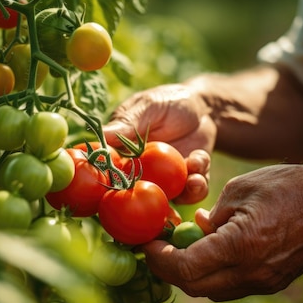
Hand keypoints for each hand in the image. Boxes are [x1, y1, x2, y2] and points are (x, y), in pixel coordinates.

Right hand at [103, 83, 215, 203]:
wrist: (202, 106)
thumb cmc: (168, 101)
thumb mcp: (146, 107)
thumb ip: (127, 124)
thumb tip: (100, 136)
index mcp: (127, 156)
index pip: (113, 175)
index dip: (113, 187)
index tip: (121, 188)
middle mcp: (145, 173)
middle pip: (143, 196)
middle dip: (151, 201)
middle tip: (161, 196)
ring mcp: (169, 179)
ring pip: (172, 198)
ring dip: (185, 193)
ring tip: (194, 181)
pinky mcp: (191, 180)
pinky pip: (194, 192)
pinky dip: (199, 185)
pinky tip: (199, 163)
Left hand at [141, 164, 302, 300]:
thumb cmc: (288, 186)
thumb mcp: (238, 190)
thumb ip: (211, 216)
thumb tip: (195, 228)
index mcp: (240, 245)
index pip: (185, 268)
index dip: (159, 259)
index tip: (147, 244)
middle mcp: (252, 272)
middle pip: (194, 286)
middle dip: (168, 270)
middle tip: (157, 249)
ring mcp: (264, 281)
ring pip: (212, 289)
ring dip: (190, 272)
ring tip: (181, 245)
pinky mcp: (272, 282)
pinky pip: (231, 285)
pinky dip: (213, 271)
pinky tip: (212, 247)